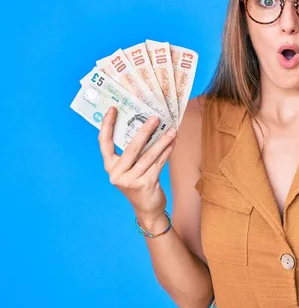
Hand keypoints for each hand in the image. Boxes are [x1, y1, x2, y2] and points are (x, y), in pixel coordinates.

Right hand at [98, 106, 176, 220]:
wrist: (147, 209)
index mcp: (110, 166)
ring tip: (171, 130)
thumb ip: (133, 152)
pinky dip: (166, 152)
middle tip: (155, 117)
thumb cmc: (139, 183)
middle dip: (145, 130)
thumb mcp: (130, 168)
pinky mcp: (145, 184)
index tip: (113, 109)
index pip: (104, 143)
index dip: (107, 125)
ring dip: (162, 141)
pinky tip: (173, 143)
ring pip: (149, 155)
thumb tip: (146, 126)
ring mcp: (130, 180)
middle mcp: (117, 174)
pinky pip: (158, 164)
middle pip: (131, 147)